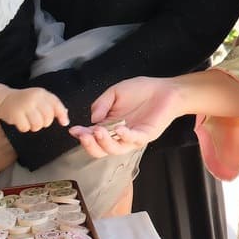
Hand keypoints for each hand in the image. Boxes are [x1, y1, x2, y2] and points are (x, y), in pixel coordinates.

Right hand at [0, 87, 69, 131]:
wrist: (5, 99)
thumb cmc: (26, 101)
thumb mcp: (40, 99)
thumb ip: (53, 107)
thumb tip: (65, 120)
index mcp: (42, 93)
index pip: (56, 104)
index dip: (62, 114)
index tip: (64, 123)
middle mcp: (34, 98)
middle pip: (48, 117)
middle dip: (46, 123)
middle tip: (39, 121)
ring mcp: (24, 106)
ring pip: (38, 124)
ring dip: (35, 127)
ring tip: (30, 122)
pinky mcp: (15, 114)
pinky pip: (26, 128)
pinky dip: (25, 128)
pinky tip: (22, 122)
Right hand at [67, 77, 182, 158]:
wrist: (164, 89)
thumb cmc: (141, 90)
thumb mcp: (114, 92)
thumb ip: (101, 104)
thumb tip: (92, 119)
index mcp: (109, 126)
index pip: (93, 137)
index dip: (82, 135)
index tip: (73, 130)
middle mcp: (119, 135)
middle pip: (101, 150)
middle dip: (89, 144)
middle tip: (84, 135)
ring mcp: (132, 137)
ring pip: (115, 150)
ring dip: (104, 142)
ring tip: (97, 131)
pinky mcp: (145, 135)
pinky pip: (133, 140)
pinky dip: (125, 136)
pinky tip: (119, 128)